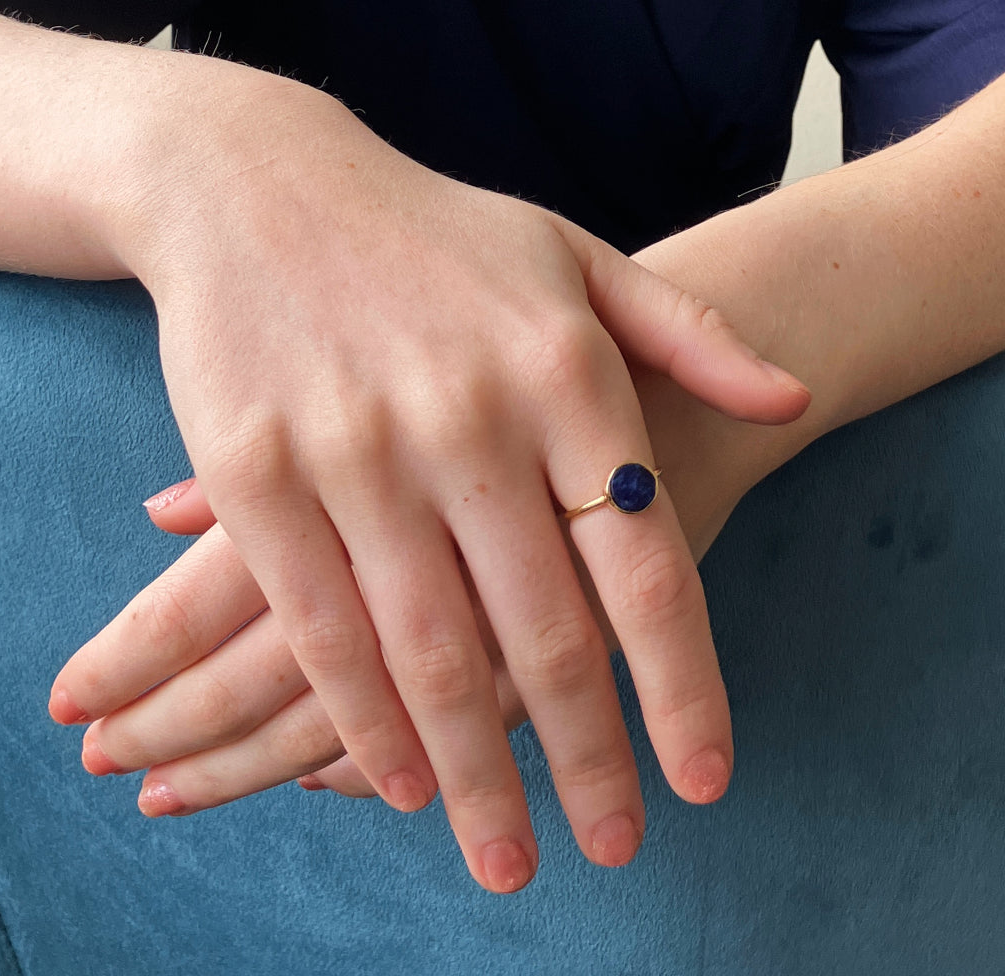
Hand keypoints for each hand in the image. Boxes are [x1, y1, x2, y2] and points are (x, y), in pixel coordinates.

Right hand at [50, 64, 807, 892]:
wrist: (256, 185)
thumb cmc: (428, 235)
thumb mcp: (574, 255)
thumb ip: (689, 334)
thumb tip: (793, 404)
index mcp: (563, 374)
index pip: (647, 567)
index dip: (683, 687)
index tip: (702, 780)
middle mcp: (468, 421)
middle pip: (545, 634)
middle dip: (585, 762)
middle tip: (610, 847)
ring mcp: (355, 451)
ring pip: (431, 654)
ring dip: (474, 777)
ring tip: (505, 860)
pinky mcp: (252, 477)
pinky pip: (322, 629)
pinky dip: (365, 721)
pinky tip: (398, 782)